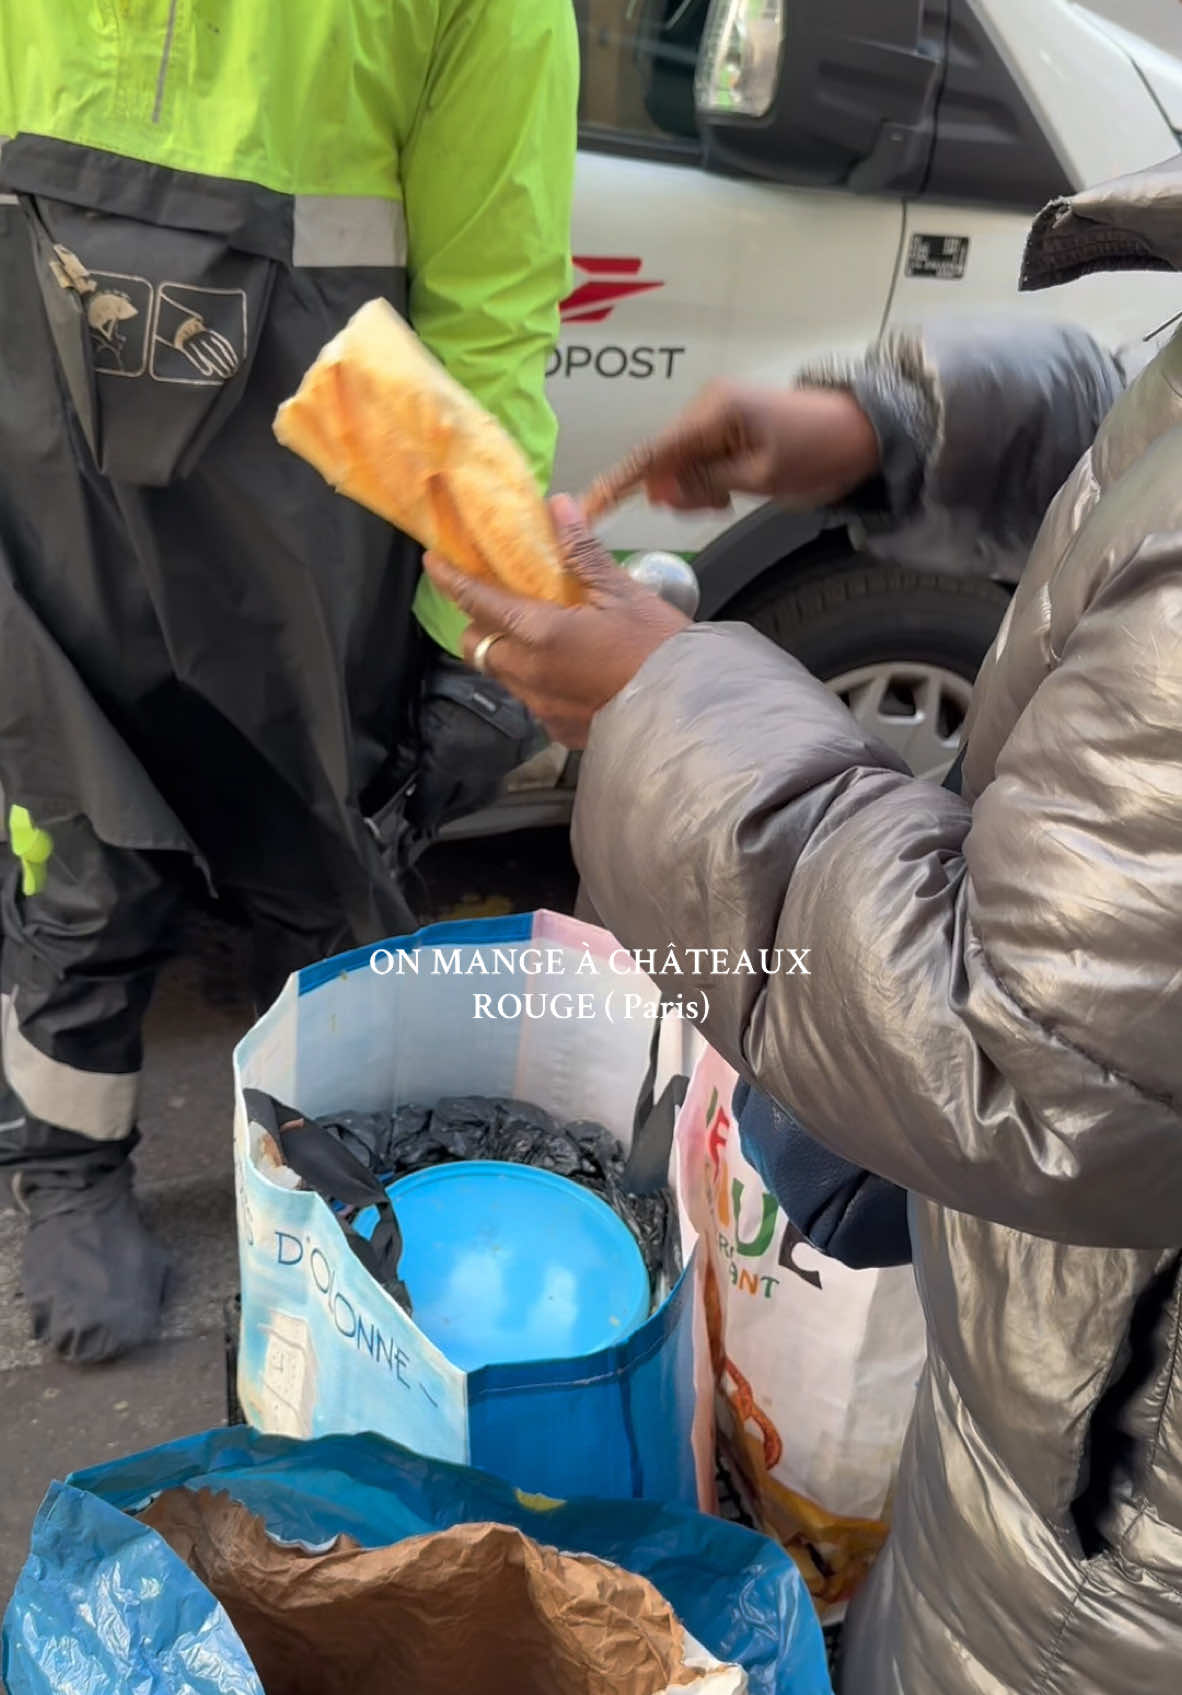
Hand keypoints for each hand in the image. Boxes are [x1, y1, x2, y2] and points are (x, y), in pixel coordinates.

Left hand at [422, 496, 689, 748]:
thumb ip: (582, 552)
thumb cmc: (660, 649)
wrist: (690, 713)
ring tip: (541, 637)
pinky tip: (569, 673)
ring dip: (509, 654)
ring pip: (503, 676)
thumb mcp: (623, 592)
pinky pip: (533, 703)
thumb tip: (558, 508)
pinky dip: (538, 683)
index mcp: (540, 634)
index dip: (451, 580)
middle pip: (479, 647)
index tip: (434, 563)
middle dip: (480, 624)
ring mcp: (543, 709)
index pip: (478, 603)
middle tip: (500, 603)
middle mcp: (530, 675)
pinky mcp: (561, 732)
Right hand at [585, 381, 880, 515]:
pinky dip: (705, 482)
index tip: (590, 506)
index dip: (620, 481)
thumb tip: (660, 492)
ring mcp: (715, 416)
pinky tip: (729, 489)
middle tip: (717, 506)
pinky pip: (696, 460)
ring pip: (678, 464)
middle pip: (662, 459)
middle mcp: (707, 407)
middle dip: (676, 490)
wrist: (863, 433)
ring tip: (729, 497)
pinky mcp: (725, 428)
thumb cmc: (819, 451)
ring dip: (693, 489)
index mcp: (715, 411)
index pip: (654, 451)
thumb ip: (706, 483)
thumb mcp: (760, 477)